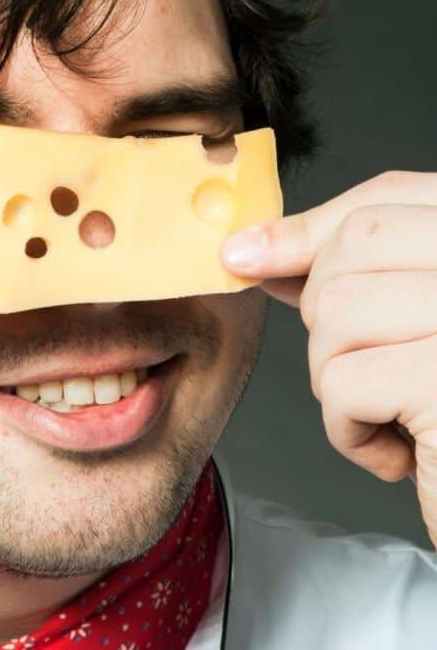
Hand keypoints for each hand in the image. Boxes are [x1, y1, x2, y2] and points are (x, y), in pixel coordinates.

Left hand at [220, 171, 436, 546]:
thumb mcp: (404, 332)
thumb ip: (347, 277)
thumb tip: (254, 251)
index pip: (388, 197)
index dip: (309, 227)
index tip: (245, 254)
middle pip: (356, 244)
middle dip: (326, 311)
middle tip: (370, 369)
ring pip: (337, 311)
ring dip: (337, 375)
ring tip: (390, 415)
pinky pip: (346, 384)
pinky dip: (350, 431)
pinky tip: (399, 452)